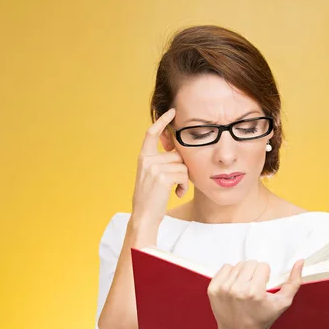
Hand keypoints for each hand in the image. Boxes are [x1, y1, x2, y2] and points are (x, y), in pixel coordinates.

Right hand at [131, 108, 188, 227]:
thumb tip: (180, 152)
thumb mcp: (153, 176)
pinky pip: (183, 175)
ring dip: (184, 180)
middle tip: (178, 183)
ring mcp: (154, 168)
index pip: (151, 133)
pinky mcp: (162, 177)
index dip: (162, 121)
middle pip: (177, 154)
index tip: (172, 111)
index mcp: (143, 158)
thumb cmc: (152, 199)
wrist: (144, 217)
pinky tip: (177, 194)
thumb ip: (162, 162)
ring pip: (183, 165)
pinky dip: (184, 186)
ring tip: (176, 190)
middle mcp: (147, 160)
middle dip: (182, 168)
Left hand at [207, 259, 304, 328]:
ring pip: (237, 265)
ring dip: (243, 274)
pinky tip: (234, 287)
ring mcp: (222, 289)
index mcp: (254, 292)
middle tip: (254, 287)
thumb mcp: (282, 303)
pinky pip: (224, 268)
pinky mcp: (212, 289)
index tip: (263, 287)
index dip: (265, 276)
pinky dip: (230, 275)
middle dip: (254, 273)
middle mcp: (237, 290)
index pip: (263, 266)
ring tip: (244, 288)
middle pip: (250, 263)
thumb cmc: (261, 320)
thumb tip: (300, 261)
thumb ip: (294, 282)